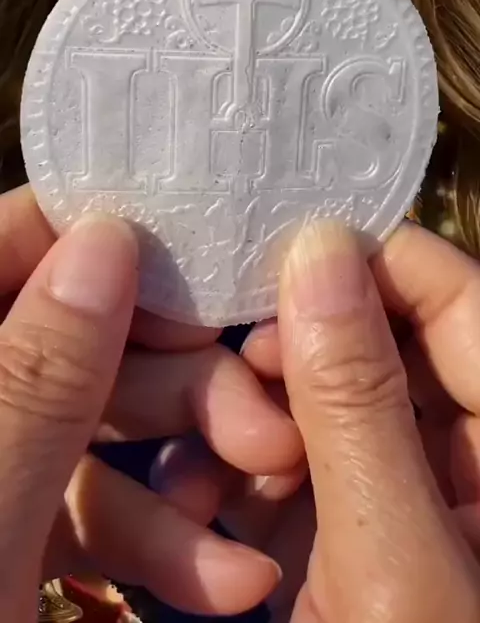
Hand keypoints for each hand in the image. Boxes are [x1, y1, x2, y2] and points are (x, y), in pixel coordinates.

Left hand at [0, 187, 301, 619]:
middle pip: (82, 335)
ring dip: (189, 472)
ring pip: (104, 424)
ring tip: (254, 529)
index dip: (101, 243)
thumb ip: (31, 380)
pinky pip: (97, 501)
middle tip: (262, 425)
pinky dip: (162, 536)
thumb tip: (105, 242)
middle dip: (181, 386)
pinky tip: (227, 580)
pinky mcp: (23, 521)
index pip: (9, 243)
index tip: (196, 282)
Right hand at [182, 222, 479, 620]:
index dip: (372, 262)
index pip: (455, 298)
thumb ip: (357, 402)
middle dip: (292, 356)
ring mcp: (392, 495)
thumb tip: (320, 248)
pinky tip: (193, 498)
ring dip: (247, 420)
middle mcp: (457, 454)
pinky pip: (286, 465)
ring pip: (316, 400)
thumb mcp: (392, 558)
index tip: (276, 256)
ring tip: (204, 464)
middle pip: (375, 346)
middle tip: (234, 374)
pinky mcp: (337, 535)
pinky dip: (235, 475)